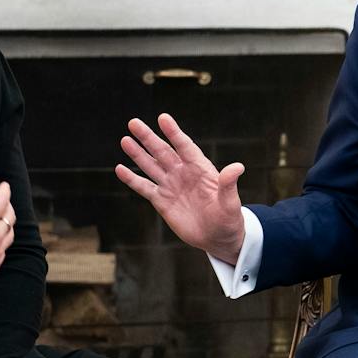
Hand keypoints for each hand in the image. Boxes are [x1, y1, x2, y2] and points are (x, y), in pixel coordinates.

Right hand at [0, 164, 13, 300]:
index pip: (2, 200)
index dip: (4, 190)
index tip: (4, 186)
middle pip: (10, 216)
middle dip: (8, 206)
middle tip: (3, 201)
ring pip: (10, 235)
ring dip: (7, 225)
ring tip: (2, 220)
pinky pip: (4, 251)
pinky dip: (2, 243)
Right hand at [115, 114, 247, 266]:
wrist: (218, 239)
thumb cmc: (228, 219)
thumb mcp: (230, 203)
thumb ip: (229, 185)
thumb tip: (238, 167)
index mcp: (200, 169)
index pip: (185, 147)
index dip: (174, 133)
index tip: (163, 118)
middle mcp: (183, 173)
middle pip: (163, 152)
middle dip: (148, 137)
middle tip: (133, 122)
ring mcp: (171, 186)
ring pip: (151, 166)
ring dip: (138, 154)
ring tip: (125, 140)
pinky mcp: (162, 201)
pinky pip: (144, 187)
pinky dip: (132, 179)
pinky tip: (119, 169)